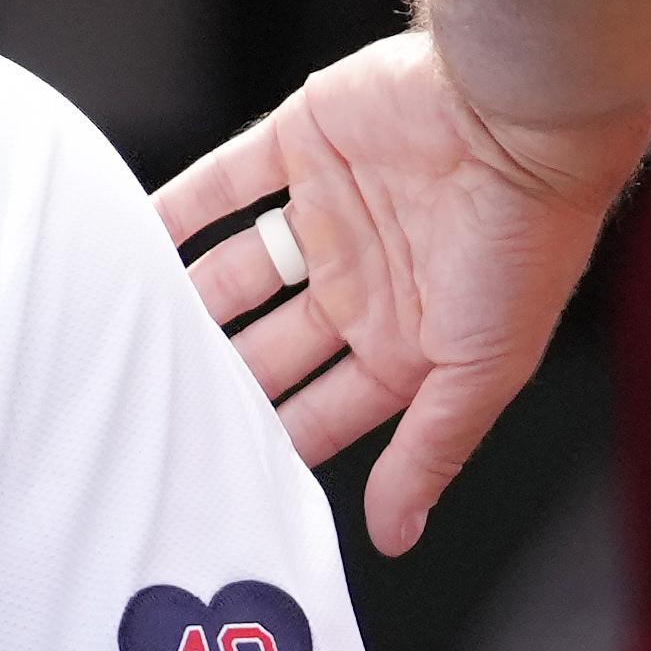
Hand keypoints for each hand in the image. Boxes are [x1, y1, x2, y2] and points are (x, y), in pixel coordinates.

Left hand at [158, 35, 650, 553]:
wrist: (523, 114)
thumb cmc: (524, 243)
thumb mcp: (480, 369)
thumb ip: (429, 450)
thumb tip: (396, 536)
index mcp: (409, 337)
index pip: (326, 406)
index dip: (277, 437)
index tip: (215, 473)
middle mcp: (367, 278)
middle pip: (271, 344)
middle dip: (222, 376)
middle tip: (151, 408)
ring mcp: (332, 210)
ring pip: (239, 270)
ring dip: (188, 298)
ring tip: (126, 332)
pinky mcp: (306, 143)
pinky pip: (224, 184)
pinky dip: (178, 209)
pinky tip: (133, 235)